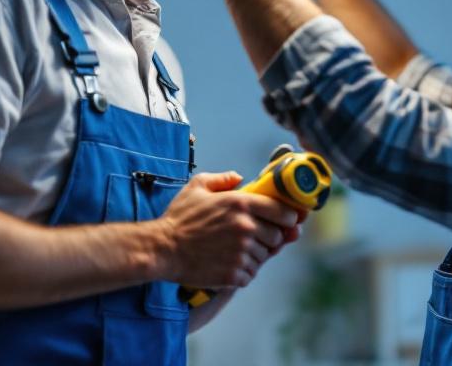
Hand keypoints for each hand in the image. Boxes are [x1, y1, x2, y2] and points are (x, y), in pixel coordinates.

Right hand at [154, 171, 299, 289]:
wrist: (162, 249)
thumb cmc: (179, 218)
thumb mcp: (198, 187)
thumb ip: (222, 179)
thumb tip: (240, 178)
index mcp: (241, 204)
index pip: (284, 212)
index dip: (289, 217)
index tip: (286, 220)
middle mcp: (246, 228)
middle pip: (278, 236)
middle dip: (270, 237)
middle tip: (253, 237)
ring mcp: (241, 253)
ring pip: (264, 256)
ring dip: (255, 255)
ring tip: (234, 250)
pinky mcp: (234, 274)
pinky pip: (251, 274)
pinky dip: (243, 271)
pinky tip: (228, 263)